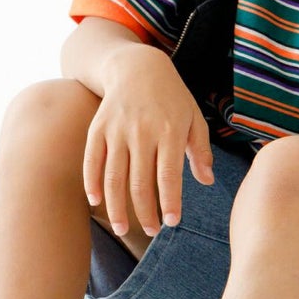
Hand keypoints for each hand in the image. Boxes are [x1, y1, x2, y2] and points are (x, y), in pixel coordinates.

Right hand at [83, 46, 214, 237]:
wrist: (137, 67)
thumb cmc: (171, 97)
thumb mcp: (193, 117)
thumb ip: (200, 150)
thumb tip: (206, 181)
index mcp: (170, 130)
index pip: (168, 175)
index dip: (169, 202)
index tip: (172, 222)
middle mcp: (142, 131)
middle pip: (140, 182)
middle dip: (145, 212)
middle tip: (153, 231)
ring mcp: (117, 130)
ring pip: (114, 177)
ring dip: (117, 207)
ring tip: (122, 229)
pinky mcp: (98, 128)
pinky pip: (92, 160)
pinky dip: (92, 183)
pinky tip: (96, 203)